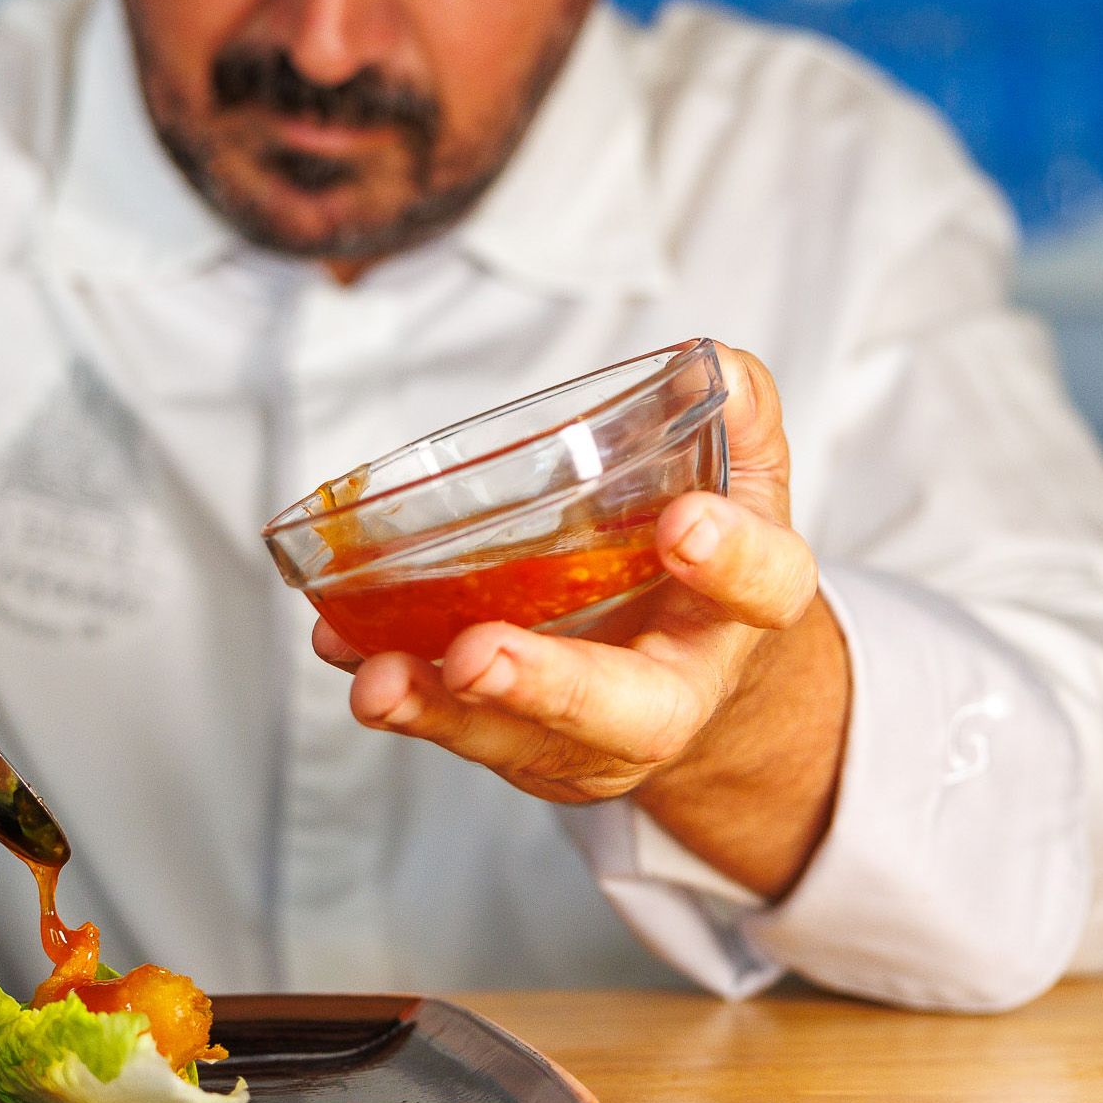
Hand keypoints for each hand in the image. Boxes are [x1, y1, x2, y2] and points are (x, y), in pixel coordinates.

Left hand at [313, 346, 848, 895]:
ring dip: (442, 710)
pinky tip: (342, 646)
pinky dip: (400, 691)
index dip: (729, 559)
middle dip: (548, 685)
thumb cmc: (703, 558)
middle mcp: (674, 690)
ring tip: (378, 680)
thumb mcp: (738, 480)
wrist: (690, 672)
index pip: (760, 588)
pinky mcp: (521, 745)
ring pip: (520, 739)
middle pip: (628, 712)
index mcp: (741, 611)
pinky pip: (456, 726)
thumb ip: (735, 412)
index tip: (680, 525)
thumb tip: (704, 357)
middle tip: (475, 654)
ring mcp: (591, 735)